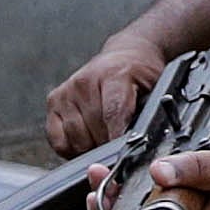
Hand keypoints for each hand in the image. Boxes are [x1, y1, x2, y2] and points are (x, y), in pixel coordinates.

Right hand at [44, 34, 169, 159]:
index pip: (112, 113)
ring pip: (76, 140)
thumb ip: (149, 114)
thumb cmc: (140, 75)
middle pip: (94, 131)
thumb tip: (139, 143)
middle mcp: (86, 82)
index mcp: (114, 75)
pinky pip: (58, 140)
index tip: (120, 155)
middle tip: (118, 146)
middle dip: (108, 146)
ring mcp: (67, 92)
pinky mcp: (53, 101)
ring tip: (103, 139)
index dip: (116, 138)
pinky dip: (71, 148)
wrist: (125, 55)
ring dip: (91, 147)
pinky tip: (85, 140)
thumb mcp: (156, 89)